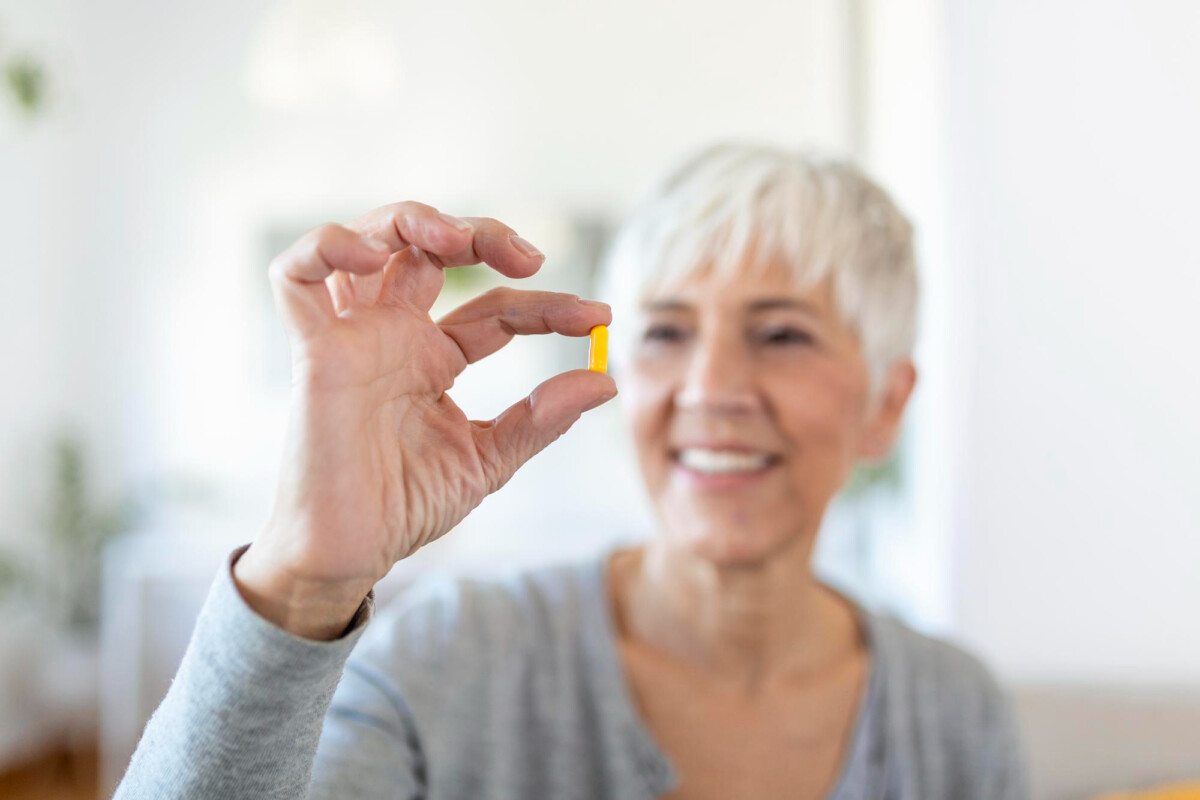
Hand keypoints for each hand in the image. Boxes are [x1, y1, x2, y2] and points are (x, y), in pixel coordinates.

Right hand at [234, 202, 615, 638]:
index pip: (498, 309)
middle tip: (530, 257)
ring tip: (457, 241)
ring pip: (366, 240)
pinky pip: (296, 276)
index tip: (599, 318)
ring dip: (411, 220)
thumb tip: (606, 381)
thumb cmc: (404, 505)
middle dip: (481, 234)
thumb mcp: (489, 459)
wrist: (348, 554)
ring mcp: (352, 337)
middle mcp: (394, 336)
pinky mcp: (312, 350)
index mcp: (435, 358)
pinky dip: (329, 247)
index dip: (549, 307)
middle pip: (430, 248)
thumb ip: (541, 418)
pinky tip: (376, 258)